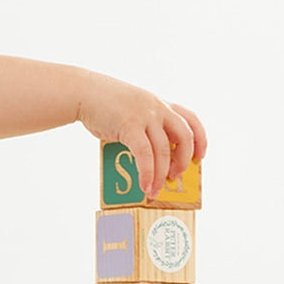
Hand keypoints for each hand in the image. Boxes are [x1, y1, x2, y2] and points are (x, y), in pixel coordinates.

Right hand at [76, 75, 207, 199]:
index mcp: (160, 104)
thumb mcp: (132, 109)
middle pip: (184, 136)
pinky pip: (145, 155)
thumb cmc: (104, 105)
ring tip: (155, 191)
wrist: (83, 92)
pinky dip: (147, 173)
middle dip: (183, 160)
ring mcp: (145, 116)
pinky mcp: (130, 126)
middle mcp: (157, 108)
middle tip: (175, 176)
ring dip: (161, 175)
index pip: (191, 119)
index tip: (199, 156)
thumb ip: (144, 127)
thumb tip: (148, 159)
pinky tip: (145, 185)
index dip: (200, 139)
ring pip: (164, 150)